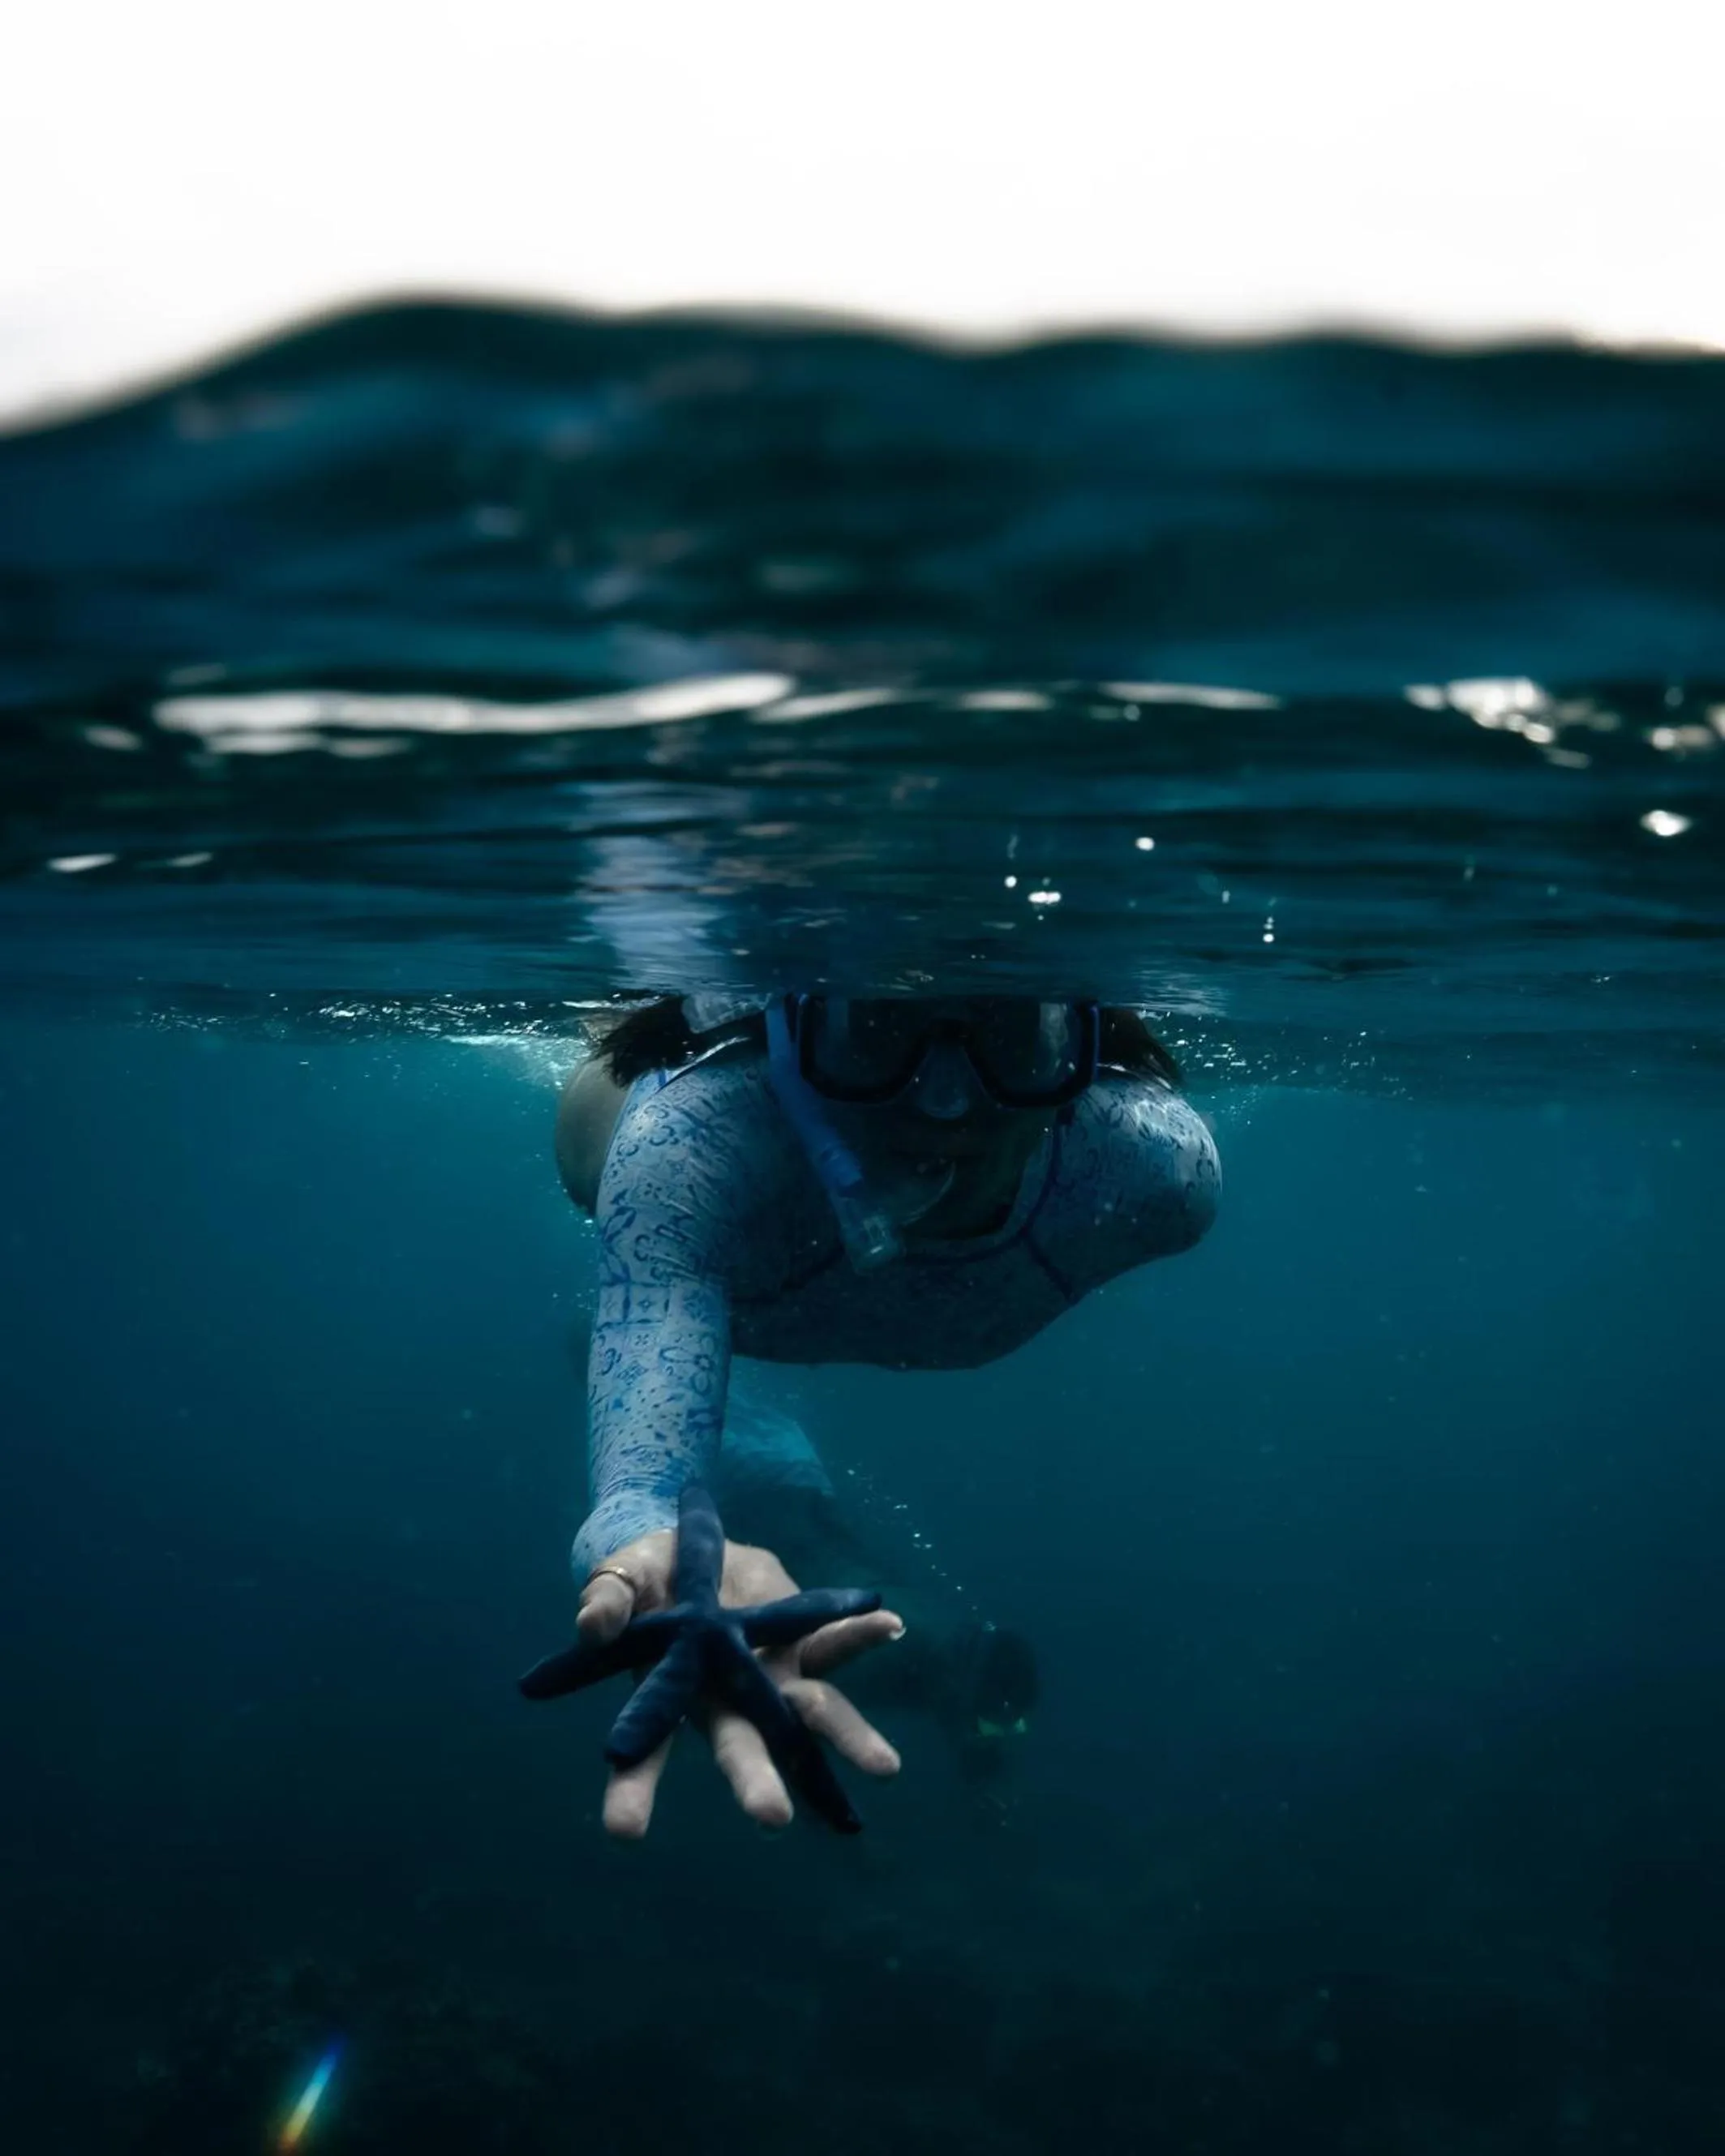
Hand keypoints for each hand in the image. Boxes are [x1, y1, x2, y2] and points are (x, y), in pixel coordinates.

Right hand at [578, 1531, 904, 1837]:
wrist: (691, 1543)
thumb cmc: (647, 1576)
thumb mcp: (620, 1577)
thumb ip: (606, 1598)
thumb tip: (592, 1625)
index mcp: (671, 1696)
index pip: (645, 1753)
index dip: (632, 1791)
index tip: (622, 1833)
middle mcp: (727, 1700)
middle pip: (742, 1747)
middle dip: (756, 1781)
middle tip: (773, 1819)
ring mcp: (771, 1674)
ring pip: (809, 1714)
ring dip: (847, 1736)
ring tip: (885, 1767)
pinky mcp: (802, 1639)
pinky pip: (833, 1641)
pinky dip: (859, 1635)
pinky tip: (889, 1628)